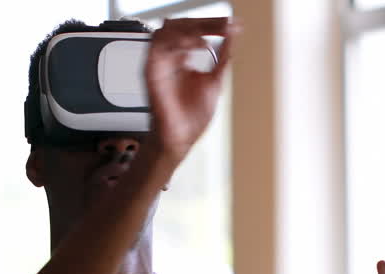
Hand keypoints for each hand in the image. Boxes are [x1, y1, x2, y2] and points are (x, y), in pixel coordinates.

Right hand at [144, 18, 237, 161]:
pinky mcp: (151, 73)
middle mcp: (168, 58)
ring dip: (188, 29)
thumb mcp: (215, 79)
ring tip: (207, 38)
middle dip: (202, 22)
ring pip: (165, 31)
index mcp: (181, 57)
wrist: (182, 139)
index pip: (192, 29)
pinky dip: (177, 43)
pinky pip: (157, 49)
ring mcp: (159, 64)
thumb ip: (223, 55)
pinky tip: (195, 47)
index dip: (210, 24)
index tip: (228, 24)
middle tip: (222, 25)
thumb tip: (234, 33)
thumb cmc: (191, 116)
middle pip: (179, 25)